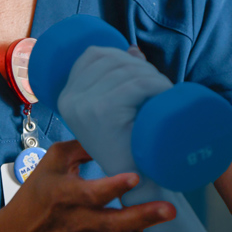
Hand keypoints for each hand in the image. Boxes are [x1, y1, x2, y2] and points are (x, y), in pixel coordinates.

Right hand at [5, 140, 175, 231]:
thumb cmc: (36, 194)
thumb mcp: (52, 161)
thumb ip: (81, 146)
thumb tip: (111, 133)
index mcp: (67, 195)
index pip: (93, 193)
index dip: (114, 186)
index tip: (135, 178)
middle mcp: (78, 223)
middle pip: (113, 222)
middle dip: (142, 217)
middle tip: (168, 210)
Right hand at [57, 45, 173, 175]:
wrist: (136, 182)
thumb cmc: (125, 146)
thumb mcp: (111, 109)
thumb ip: (116, 79)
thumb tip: (133, 49)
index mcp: (66, 96)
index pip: (94, 55)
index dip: (122, 55)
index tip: (143, 70)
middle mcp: (70, 99)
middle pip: (112, 61)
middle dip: (141, 66)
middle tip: (160, 84)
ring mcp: (85, 106)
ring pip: (127, 72)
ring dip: (152, 75)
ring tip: (164, 90)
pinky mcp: (104, 112)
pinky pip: (135, 86)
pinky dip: (155, 84)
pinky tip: (166, 91)